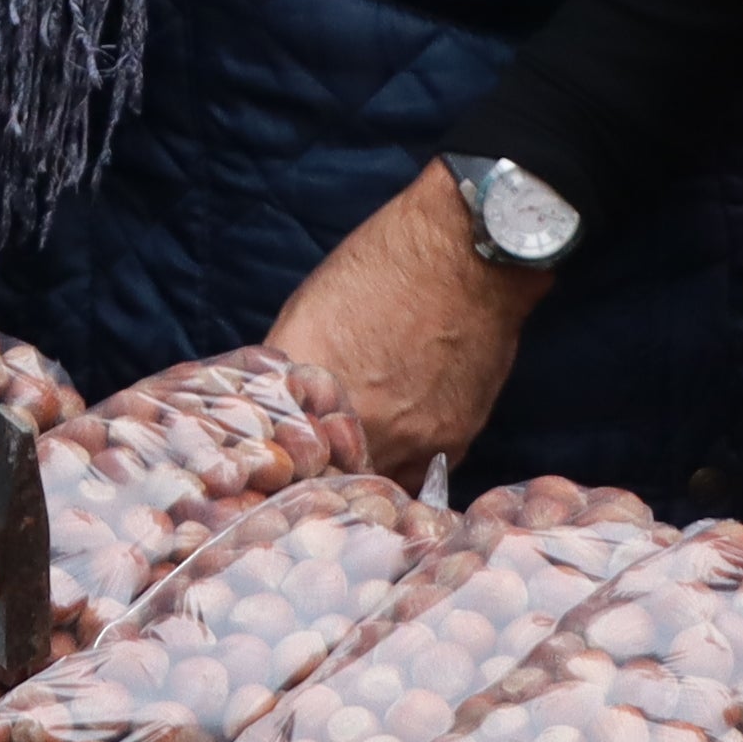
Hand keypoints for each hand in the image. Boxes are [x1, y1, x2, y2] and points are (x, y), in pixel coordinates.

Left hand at [264, 167, 537, 485]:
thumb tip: (278, 412)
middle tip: (313, 467)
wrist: (467, 257)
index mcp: (305, 388)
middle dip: (315, 474)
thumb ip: (290, 374)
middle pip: (322, 478)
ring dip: (361, 476)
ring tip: (356, 460)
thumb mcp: (308, 312)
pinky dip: (401, 466)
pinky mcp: (449, 443)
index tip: (276, 460)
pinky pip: (415, 476)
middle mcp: (352, 423)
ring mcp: (404, 438)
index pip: (276, 453)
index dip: (276, 461)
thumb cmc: (381, 267)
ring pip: (371, 484)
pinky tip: (397, 444)